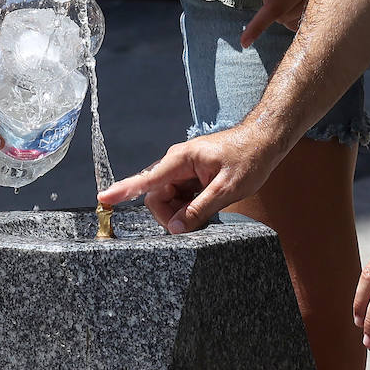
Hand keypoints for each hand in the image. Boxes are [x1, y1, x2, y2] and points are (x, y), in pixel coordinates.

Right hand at [98, 121, 282, 233]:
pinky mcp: (192, 174)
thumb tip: (175, 228)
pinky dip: (189, 206)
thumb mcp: (227, 189)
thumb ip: (199, 209)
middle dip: (170, 215)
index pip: (147, 179)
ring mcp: (184, 168)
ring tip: (209, 209)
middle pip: (157, 196)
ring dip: (182, 211)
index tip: (104, 198)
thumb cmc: (249, 158)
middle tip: (194, 224)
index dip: (124, 190)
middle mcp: (178, 162)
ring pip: (169, 198)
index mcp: (182, 159)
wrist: (265, 140)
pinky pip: (180, 196)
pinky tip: (207, 206)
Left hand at [241, 0, 340, 46]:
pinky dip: (295, 11)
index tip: (244, 41)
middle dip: (271, 0)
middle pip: (281, 16)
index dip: (259, 23)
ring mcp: (329, 5)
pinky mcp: (335, 9)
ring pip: (292, 21)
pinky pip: (306, 21)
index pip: (278, 5)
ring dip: (283, 6)